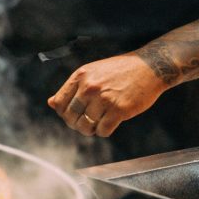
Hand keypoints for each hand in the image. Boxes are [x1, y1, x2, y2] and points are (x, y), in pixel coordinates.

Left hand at [47, 53, 167, 136]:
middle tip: (86, 124)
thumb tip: (50, 103)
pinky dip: (103, 131)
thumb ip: (72, 88)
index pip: (59, 102)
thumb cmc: (119, 70)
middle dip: (76, 124)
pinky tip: (108, 124)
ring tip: (97, 124)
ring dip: (90, 130)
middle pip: (71, 117)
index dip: (63, 114)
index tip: (72, 116)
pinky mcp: (119, 109)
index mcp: (80, 76)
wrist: (148, 67)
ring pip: (85, 126)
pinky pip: (103, 130)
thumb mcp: (92, 72)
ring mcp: (104, 98)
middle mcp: (89, 87)